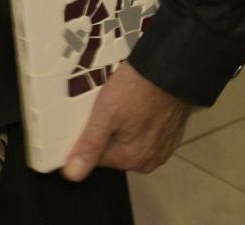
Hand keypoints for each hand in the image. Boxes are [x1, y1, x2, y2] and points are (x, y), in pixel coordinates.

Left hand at [61, 61, 193, 180]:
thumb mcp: (104, 115)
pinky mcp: (170, 135)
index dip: (87, 136)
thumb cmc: (136, 90)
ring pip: (129, 141)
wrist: (169, 72)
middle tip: (105, 107)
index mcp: (129, 159)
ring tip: (120, 103)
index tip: (89, 118)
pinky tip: (134, 105)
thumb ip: (89, 146)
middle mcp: (148, 160)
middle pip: (113, 150)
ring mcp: (162, 148)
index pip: (95, 157)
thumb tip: (74, 173)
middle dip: (106, 131)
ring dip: (122, 126)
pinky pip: (146, 134)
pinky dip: (138, 123)